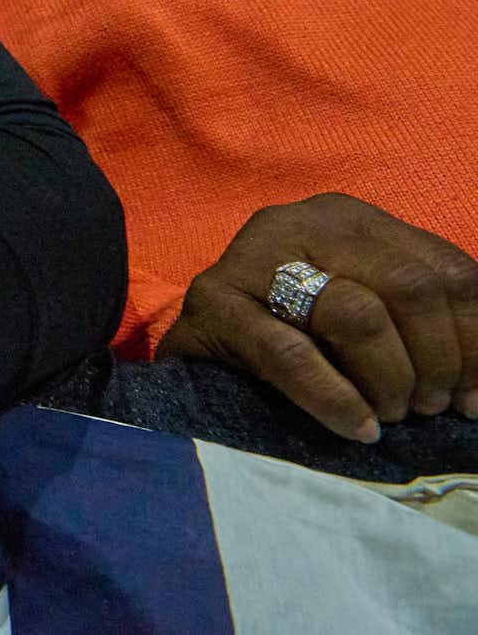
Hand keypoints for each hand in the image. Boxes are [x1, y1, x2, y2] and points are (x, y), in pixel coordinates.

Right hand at [157, 192, 477, 439]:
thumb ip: (424, 317)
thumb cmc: (296, 335)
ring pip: (358, 315)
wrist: (196, 351)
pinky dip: (335, 398)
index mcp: (353, 219)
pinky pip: (291, 354)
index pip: (449, 270)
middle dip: (437, 361)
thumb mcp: (368, 305)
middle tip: (427, 409)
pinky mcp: (213, 304)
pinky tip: (357, 427)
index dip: (477, 339)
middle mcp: (305, 222)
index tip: (473, 398)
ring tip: (388, 416)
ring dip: (390, 381)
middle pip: (411, 287)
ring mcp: (253, 258)